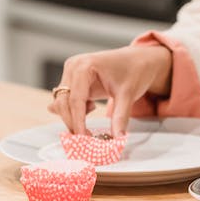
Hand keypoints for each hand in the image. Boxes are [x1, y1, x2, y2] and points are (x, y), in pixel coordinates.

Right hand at [47, 44, 172, 136]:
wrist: (138, 60)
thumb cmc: (134, 70)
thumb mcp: (128, 94)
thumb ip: (120, 117)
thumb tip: (116, 139)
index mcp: (84, 65)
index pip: (75, 100)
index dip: (78, 122)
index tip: (83, 140)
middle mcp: (73, 67)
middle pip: (64, 103)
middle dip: (74, 123)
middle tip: (87, 140)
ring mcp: (71, 73)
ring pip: (61, 103)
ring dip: (73, 117)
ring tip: (93, 119)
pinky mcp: (72, 81)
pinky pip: (65, 101)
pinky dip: (74, 111)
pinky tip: (91, 109)